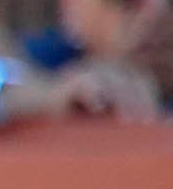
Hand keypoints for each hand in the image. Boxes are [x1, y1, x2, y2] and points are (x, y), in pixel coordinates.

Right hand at [34, 57, 161, 120]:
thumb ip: (118, 105)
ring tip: (126, 120)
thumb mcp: (100, 105)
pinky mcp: (70, 78)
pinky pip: (85, 84)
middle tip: (143, 122)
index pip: (139, 80)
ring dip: (122, 101)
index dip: (147, 98)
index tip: (152, 118)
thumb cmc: (70, 106)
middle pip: (129, 81)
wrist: (37, 97)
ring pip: (111, 82)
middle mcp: (103, 66)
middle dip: (137, 102)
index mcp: (114, 69)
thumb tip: (142, 118)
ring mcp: (86, 69)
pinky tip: (98, 109)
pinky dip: (93, 95)